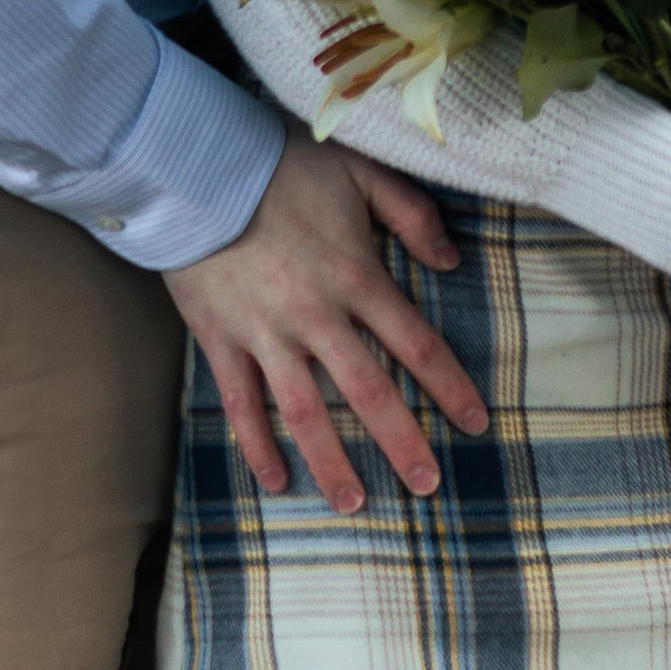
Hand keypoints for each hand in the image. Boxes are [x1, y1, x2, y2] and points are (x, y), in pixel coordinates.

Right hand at [168, 131, 489, 514]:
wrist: (194, 165)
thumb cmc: (282, 165)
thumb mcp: (361, 171)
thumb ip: (412, 213)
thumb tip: (451, 260)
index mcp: (356, 276)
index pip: (416, 343)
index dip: (449, 386)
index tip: (475, 424)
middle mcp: (315, 315)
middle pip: (368, 390)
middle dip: (400, 441)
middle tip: (425, 486)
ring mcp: (265, 333)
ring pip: (303, 411)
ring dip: (330, 460)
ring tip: (353, 504)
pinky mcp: (221, 339)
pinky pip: (240, 402)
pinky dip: (256, 444)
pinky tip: (274, 479)